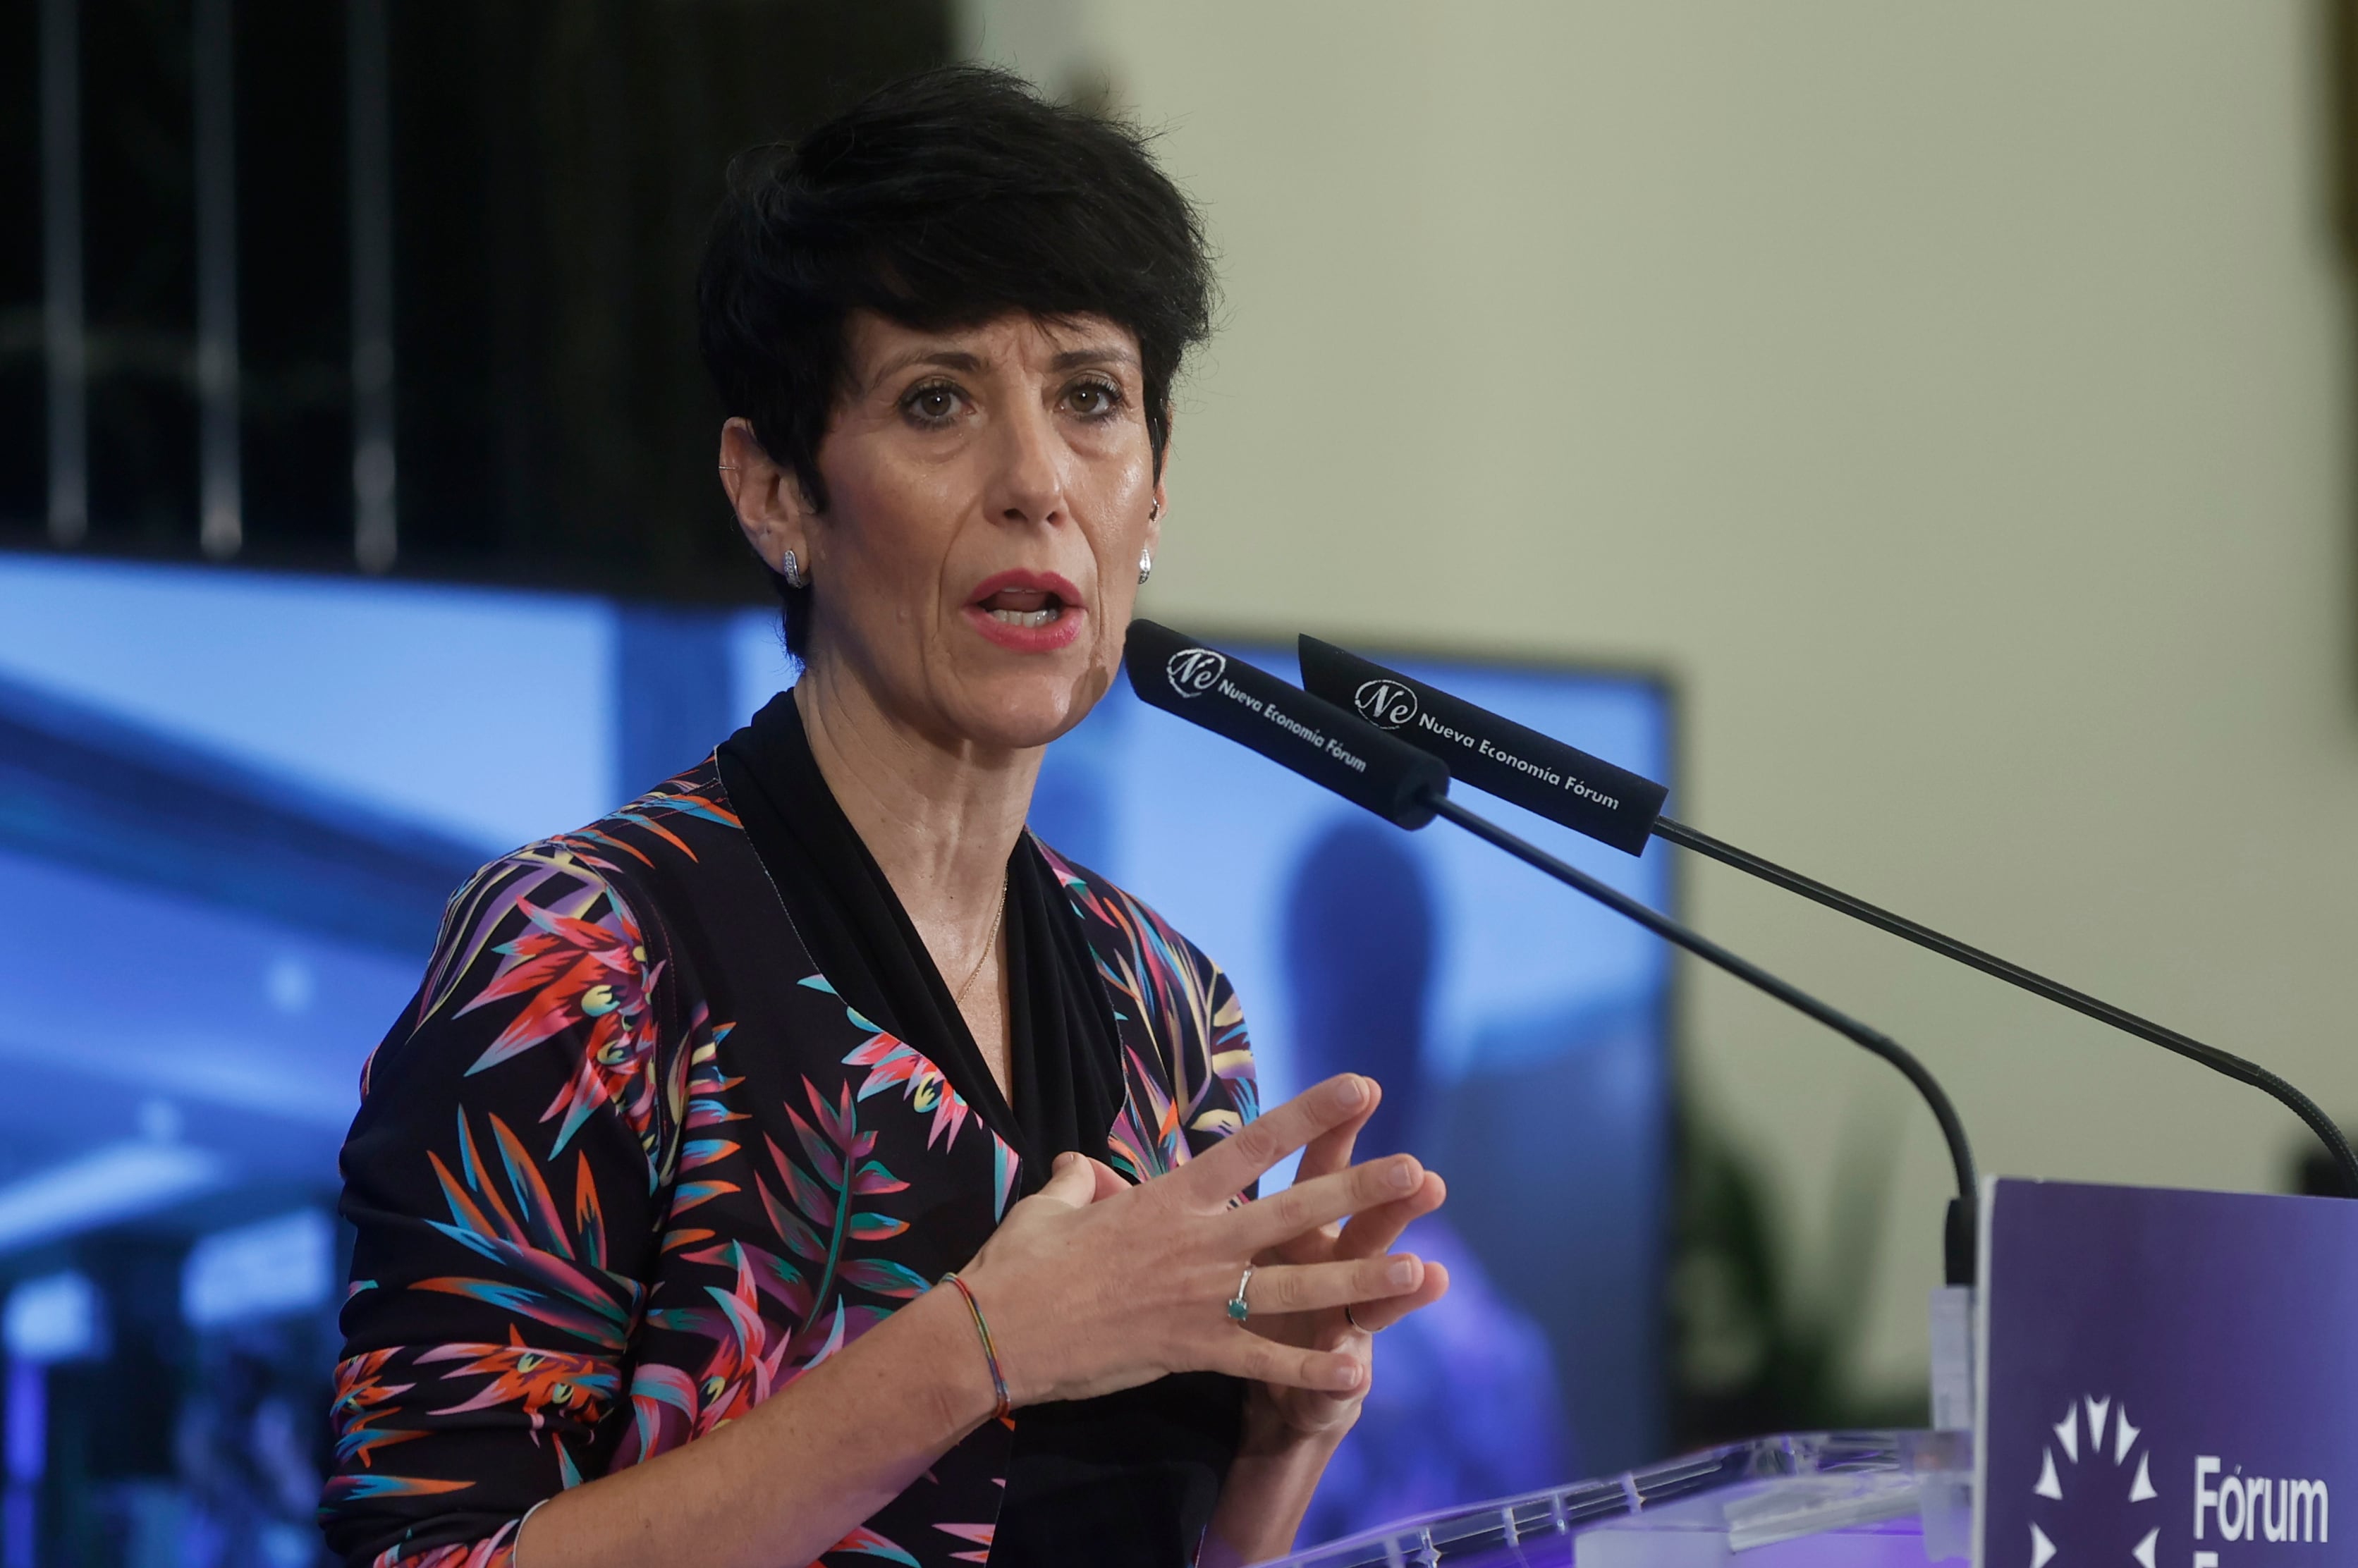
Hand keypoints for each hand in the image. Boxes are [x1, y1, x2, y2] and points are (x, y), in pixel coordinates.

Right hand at [955, 1075, 1432, 1406]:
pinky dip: (1311, 1369)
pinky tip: (1359, 1372)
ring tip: (1418, 1269)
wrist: (994, 1332)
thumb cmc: (1019, 1264)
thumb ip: (1081, 1181)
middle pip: (1294, 1211)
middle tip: (1418, 1170)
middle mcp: (1196, 1241)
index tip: (1363, 1086)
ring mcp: (1199, 1297)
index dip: (1312, 1113)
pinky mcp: (1191, 1350)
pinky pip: (1264, 1362)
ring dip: (1359, 1279)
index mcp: (1170, 1197)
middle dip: (1359, 1190)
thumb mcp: (1052, 1205)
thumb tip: (1082, 1165)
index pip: (1254, 1144)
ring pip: (1296, 1285)